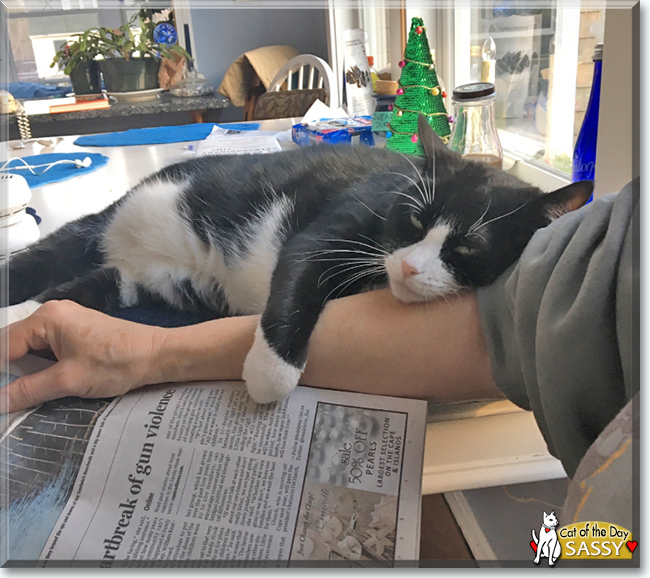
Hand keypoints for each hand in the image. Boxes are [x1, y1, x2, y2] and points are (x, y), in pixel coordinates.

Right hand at [1, 300, 166, 412]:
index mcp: (46, 318)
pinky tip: (43, 385)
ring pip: (31, 349)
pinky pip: (48, 350)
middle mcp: (53, 314)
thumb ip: (27, 390)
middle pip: (14, 345)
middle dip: (9, 372)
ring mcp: (67, 322)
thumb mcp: (68, 380)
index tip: (0, 397)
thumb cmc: (116, 363)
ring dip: (26, 372)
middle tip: (10, 398)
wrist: (157, 355)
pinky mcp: (79, 333)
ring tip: (23, 395)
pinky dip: (42, 367)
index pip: (2, 346)